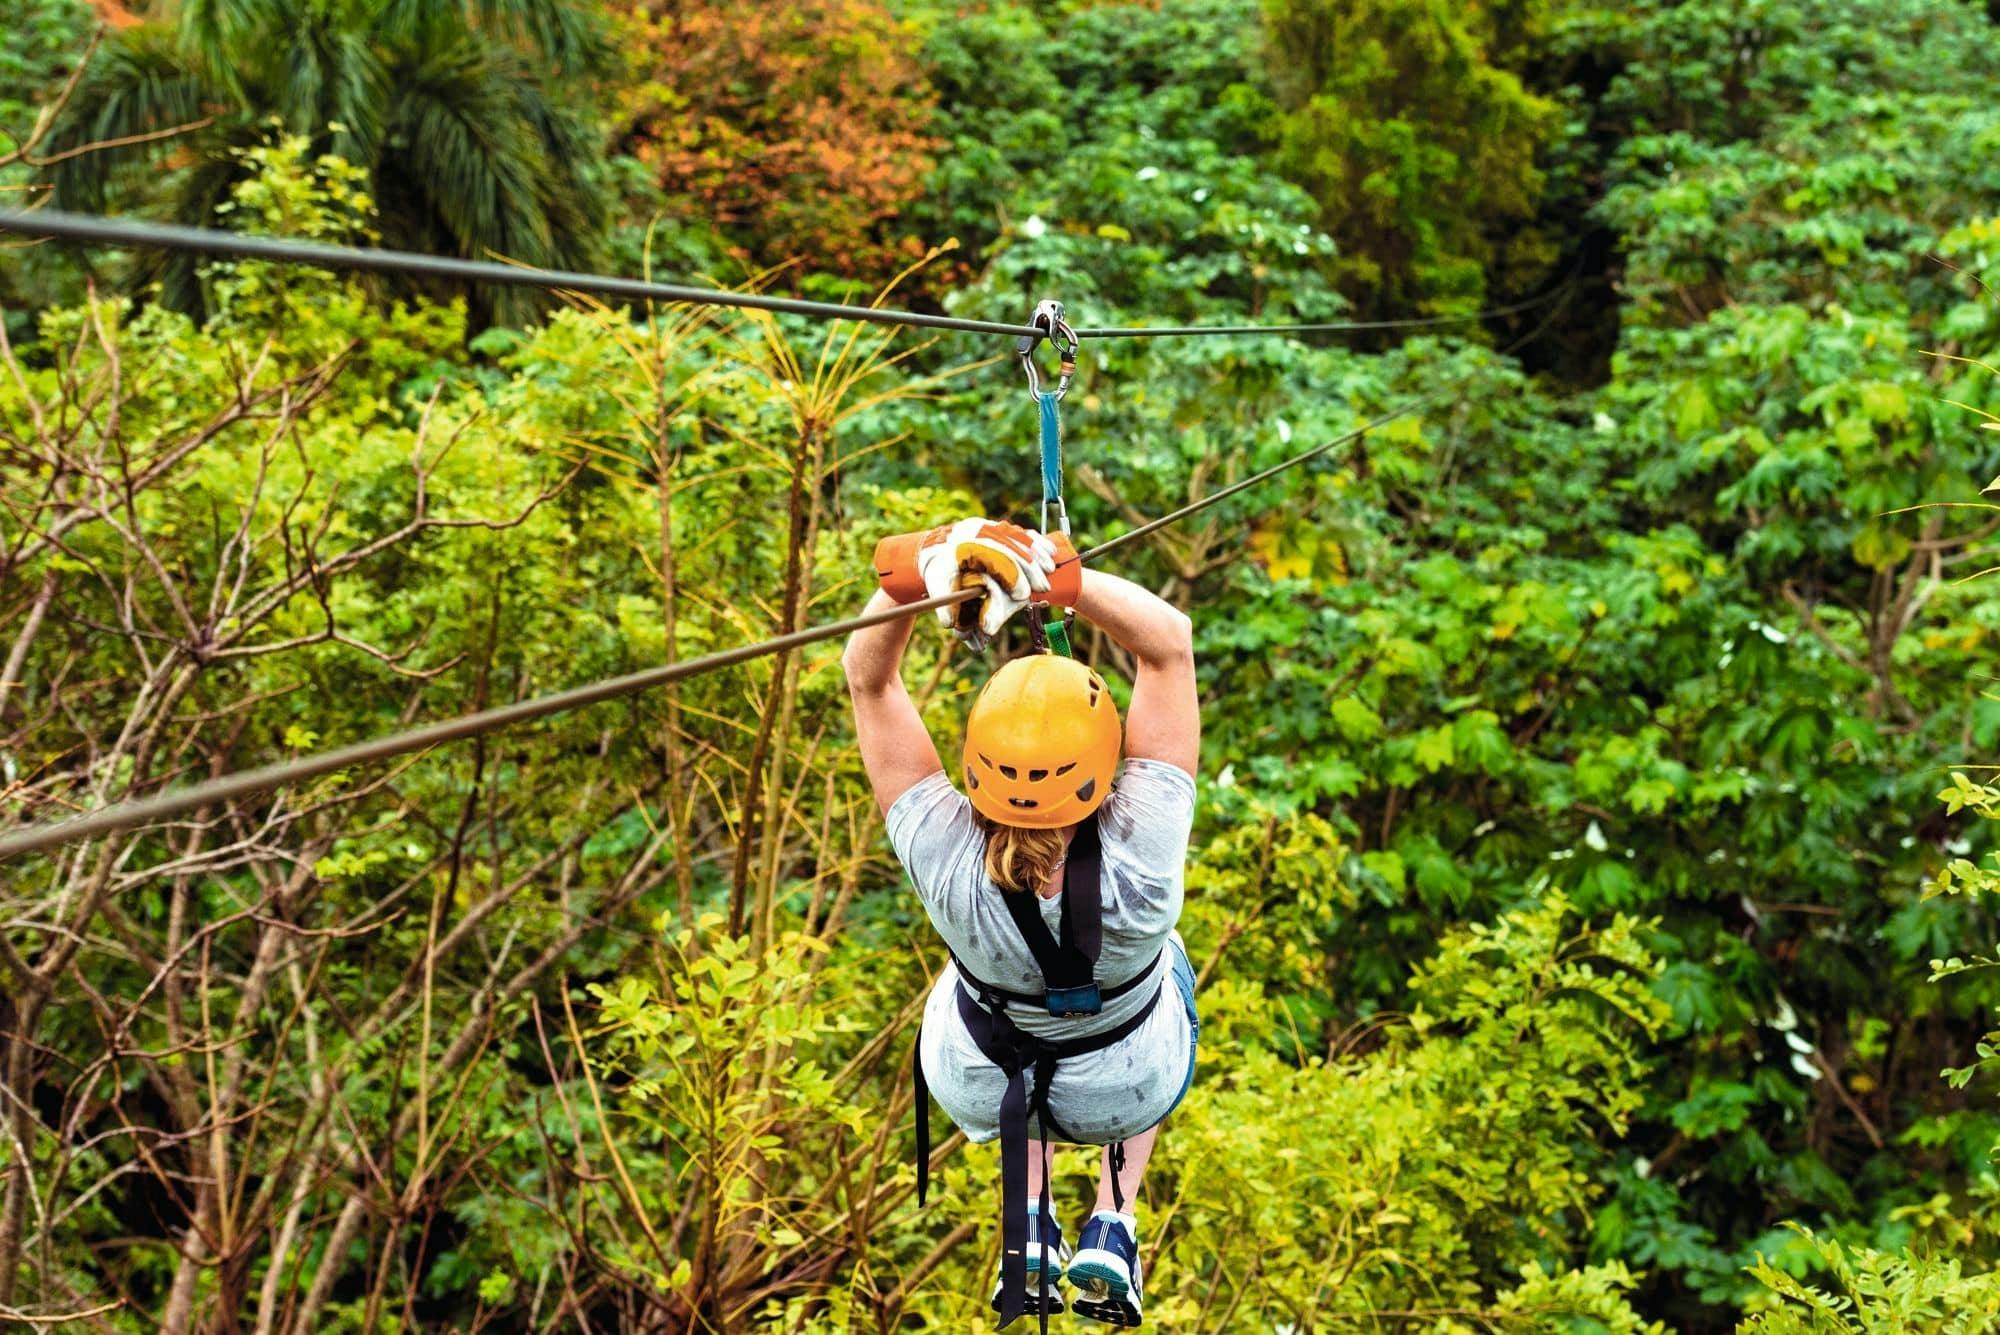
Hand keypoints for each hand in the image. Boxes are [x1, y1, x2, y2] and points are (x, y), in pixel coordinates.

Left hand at [917, 519, 1056, 648]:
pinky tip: (1050, 552)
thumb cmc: (941, 570)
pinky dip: (1037, 542)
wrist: (937, 547)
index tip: (1022, 596)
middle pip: (1010, 547)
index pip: (992, 557)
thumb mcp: (937, 586)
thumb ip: (945, 605)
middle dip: (1029, 569)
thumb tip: (951, 623)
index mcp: (964, 543)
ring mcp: (990, 524)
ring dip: (1037, 555)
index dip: (1010, 577)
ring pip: (1020, 537)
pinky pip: (1022, 531)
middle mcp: (978, 529)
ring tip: (1050, 570)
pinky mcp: (998, 525)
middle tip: (1042, 588)